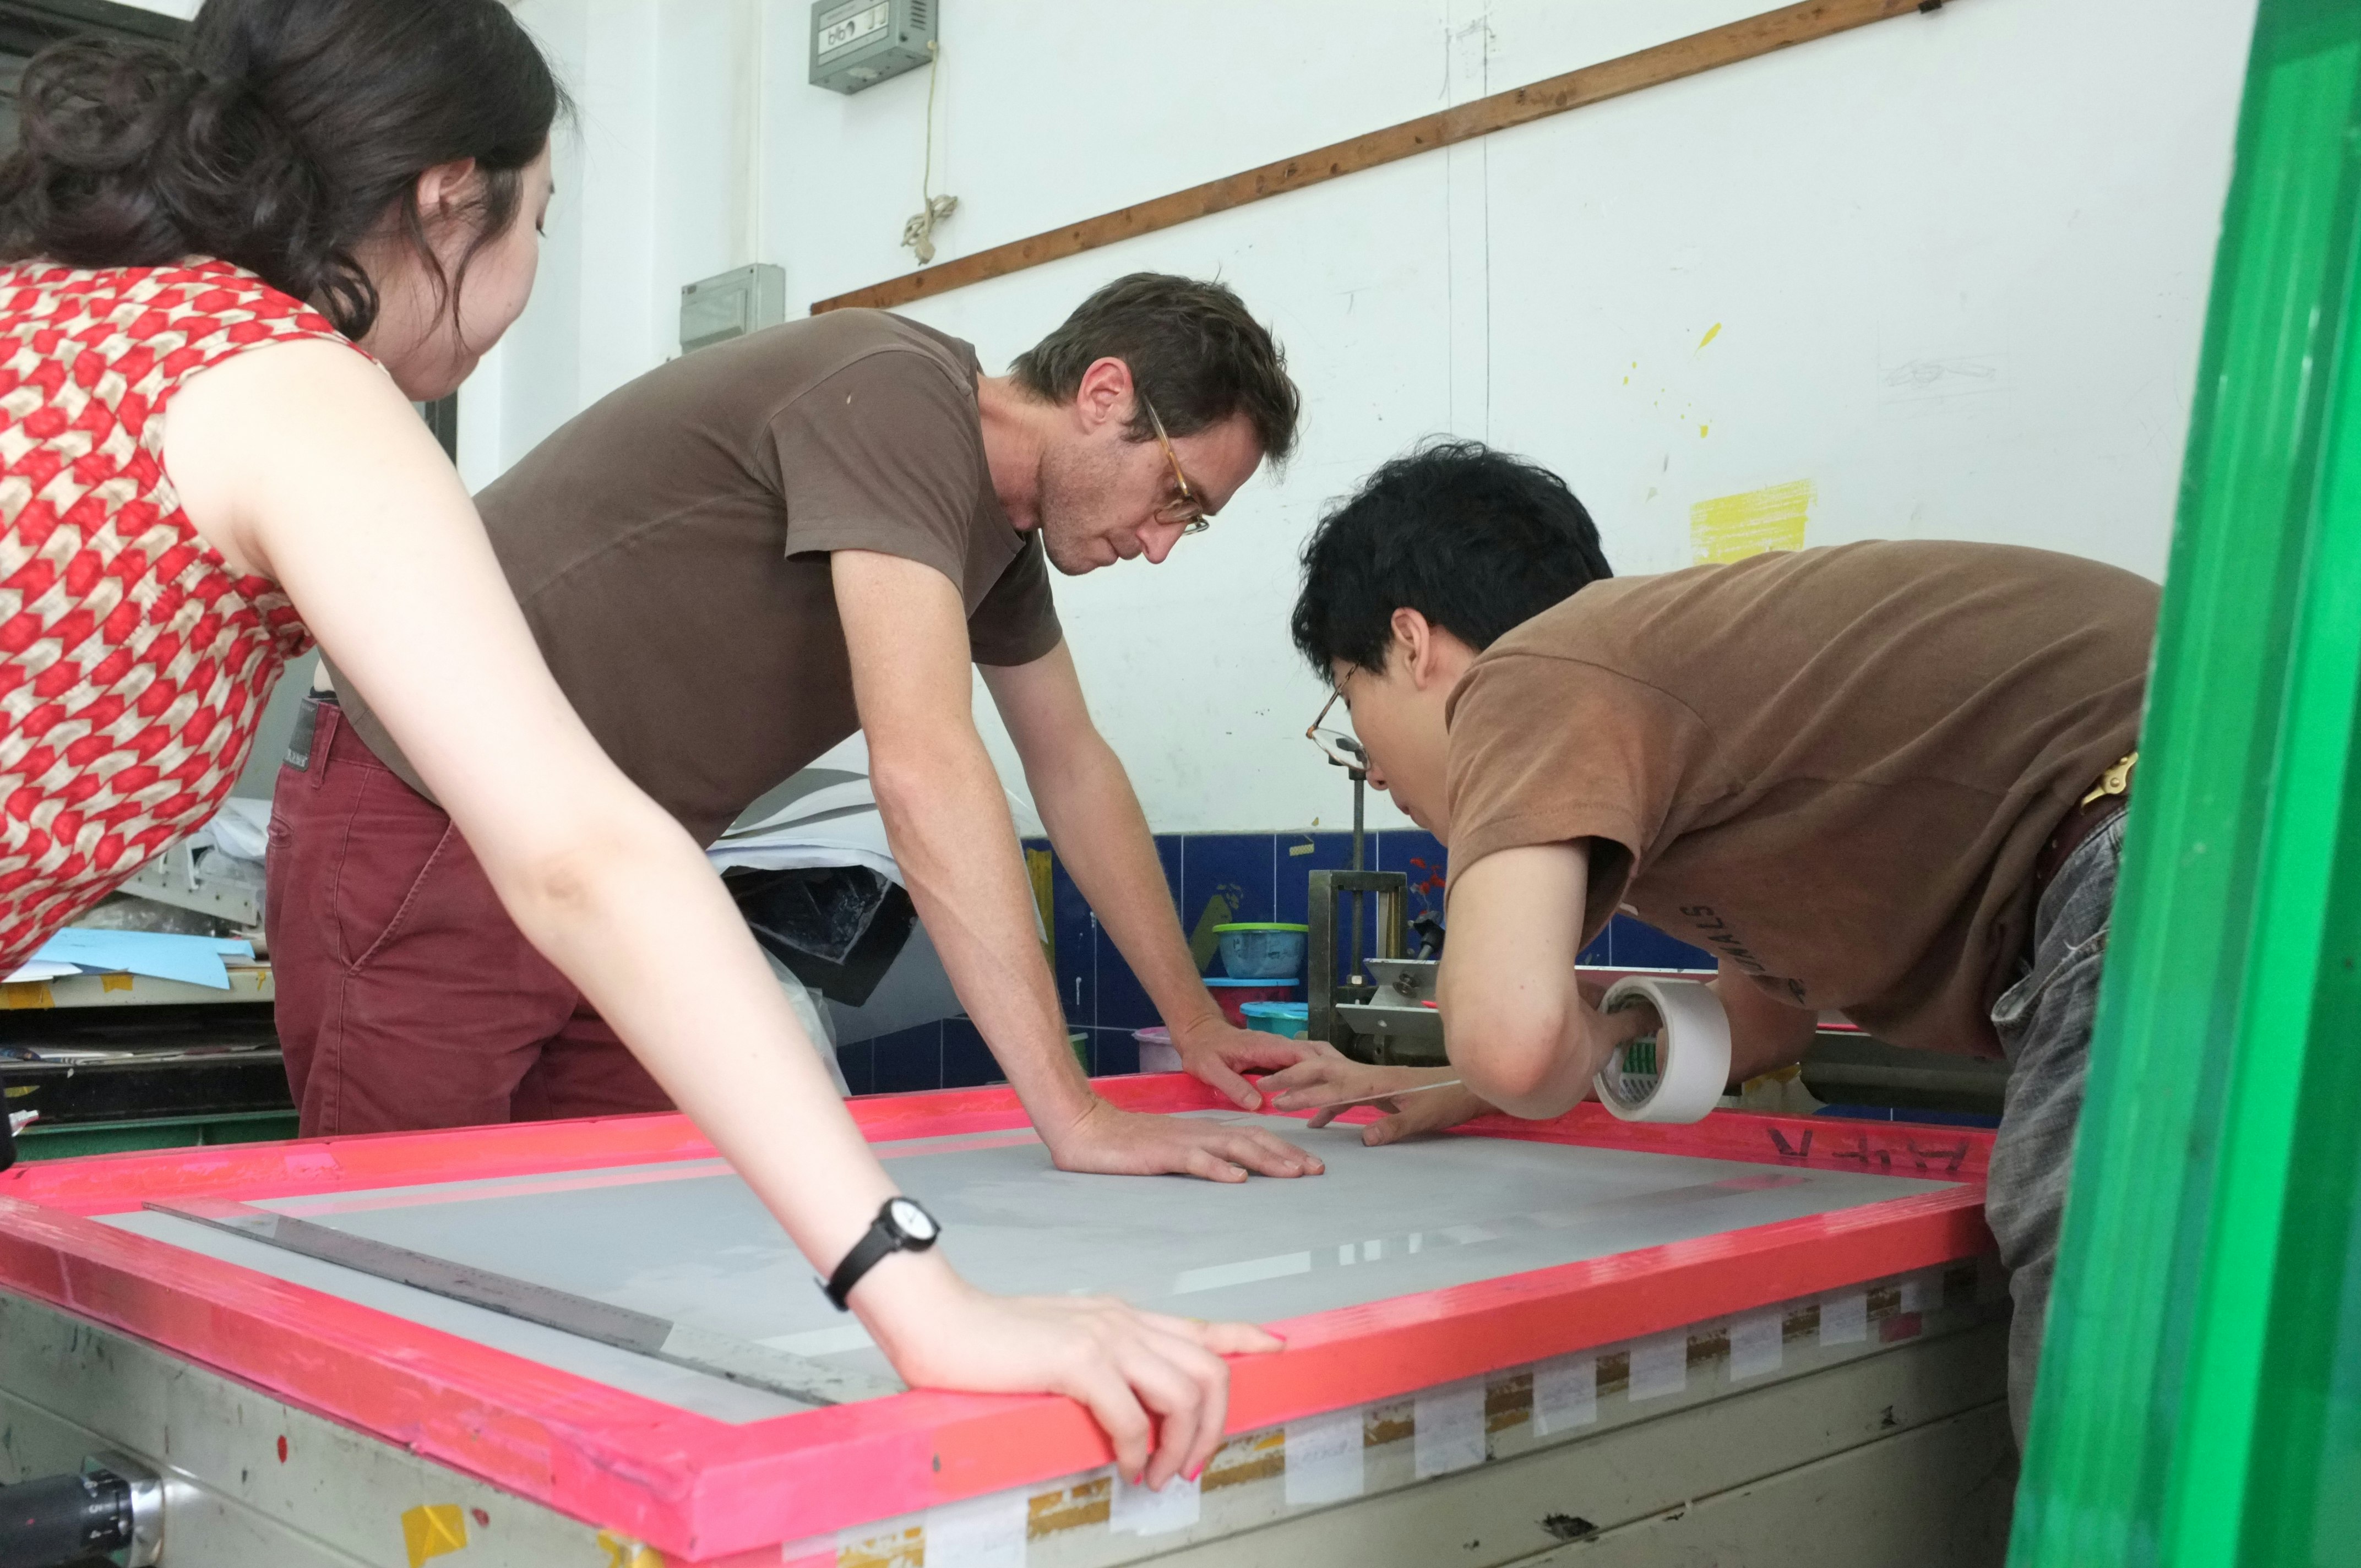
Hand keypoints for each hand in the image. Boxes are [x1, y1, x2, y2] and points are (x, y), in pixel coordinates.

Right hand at [863, 1258, 1280, 1488]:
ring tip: (1157, 1475)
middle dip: (1216, 1425)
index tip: (1277, 1350)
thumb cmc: (990, 1340)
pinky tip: (1123, 1466)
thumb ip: (1099, 1363)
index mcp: (1121, 1315)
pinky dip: (1137, 1451)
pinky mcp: (1078, 1359)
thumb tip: (1126, 1405)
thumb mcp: (1061, 1342)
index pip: (1201, 1327)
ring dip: (1182, 1446)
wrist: (940, 1320)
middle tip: (1189, 1466)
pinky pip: (1134, 1416)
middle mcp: (1124, 1320)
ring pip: (1186, 1392)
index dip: (1246, 1339)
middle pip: (1210, 1368)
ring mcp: (1104, 1336)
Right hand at [1045, 1096, 1323, 1180]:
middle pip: (1254, 1139)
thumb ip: (1201, 1156)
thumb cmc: (1127, 1144)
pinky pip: (1194, 1160)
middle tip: (1317, 1171)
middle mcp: (1200, 1132)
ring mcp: (1182, 1141)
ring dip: (1266, 1160)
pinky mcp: (1161, 1152)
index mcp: (1203, 1131)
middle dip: (1288, 1154)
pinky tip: (1237, 1179)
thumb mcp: (1172, 1150)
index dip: (1284, 1149)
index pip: (1253, 1137)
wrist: (1087, 1129)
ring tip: (1292, 1174)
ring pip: (1233, 1147)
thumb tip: (1234, 1171)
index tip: (1310, 1165)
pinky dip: (1218, 1169)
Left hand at [1168, 1011, 1340, 1109]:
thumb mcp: (1210, 1069)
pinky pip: (1301, 1063)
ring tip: (1347, 1090)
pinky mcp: (1277, 1056)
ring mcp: (1278, 1049)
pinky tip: (1326, 1089)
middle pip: (1312, 1053)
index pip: (1297, 1055)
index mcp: (1264, 1046)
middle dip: (1333, 1067)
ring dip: (1329, 1069)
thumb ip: (1233, 1086)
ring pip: (1311, 1056)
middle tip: (1353, 1087)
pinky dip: (1316, 1072)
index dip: (1316, 1069)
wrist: (1198, 1033)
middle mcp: (1276, 1045)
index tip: (1334, 1083)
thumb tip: (1259, 1104)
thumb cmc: (1203, 1050)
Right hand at [1259, 1058, 1492, 1146]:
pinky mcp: (1378, 1087)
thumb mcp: (1422, 1118)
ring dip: (1305, 1085)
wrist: (1467, 1086)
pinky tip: (1317, 1121)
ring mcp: (1372, 1080)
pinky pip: (1343, 1091)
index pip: (1332, 1089)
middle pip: (1322, 1071)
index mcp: (1375, 1082)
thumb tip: (1364, 1139)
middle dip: (1293, 1076)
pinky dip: (1325, 1102)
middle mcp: (1369, 1076)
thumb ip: (1393, 1127)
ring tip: (1279, 1097)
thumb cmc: (1447, 1100)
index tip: (1279, 1101)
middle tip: (1265, 1084)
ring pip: (1329, 1078)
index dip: (1304, 1096)